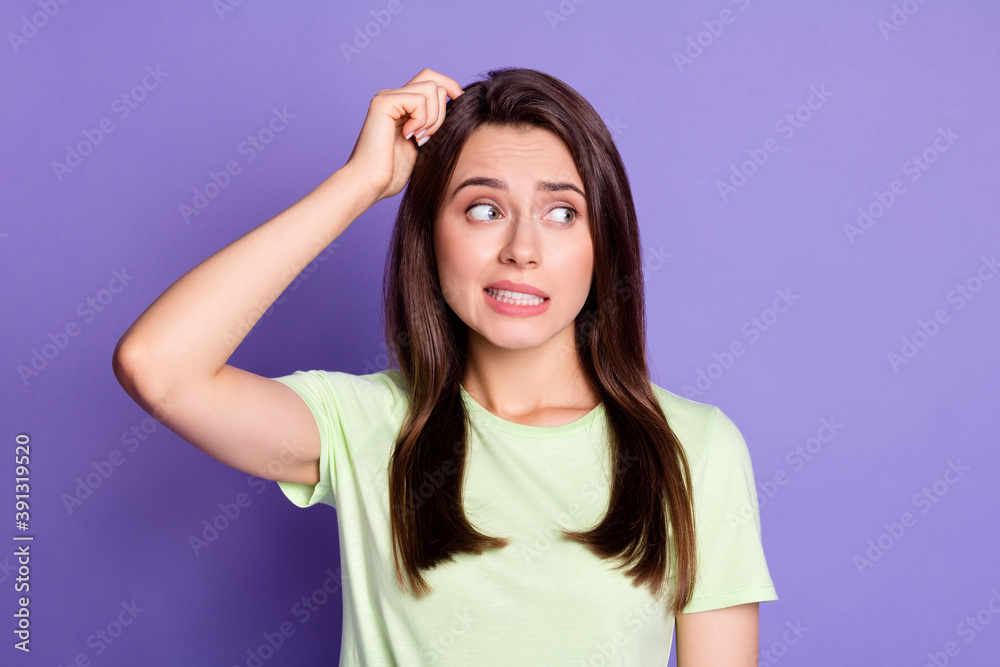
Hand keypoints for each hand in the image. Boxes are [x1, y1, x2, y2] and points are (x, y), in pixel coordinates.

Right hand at [343, 68, 463, 202]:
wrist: (370, 184)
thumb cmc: (393, 173)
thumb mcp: (423, 144)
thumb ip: (434, 124)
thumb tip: (458, 107)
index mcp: (403, 106)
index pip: (432, 80)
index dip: (450, 88)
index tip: (459, 107)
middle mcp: (394, 97)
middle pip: (433, 79)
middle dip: (443, 108)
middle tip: (430, 136)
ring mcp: (387, 97)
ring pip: (431, 88)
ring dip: (434, 117)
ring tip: (420, 139)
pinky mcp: (383, 102)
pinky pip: (419, 99)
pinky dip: (422, 120)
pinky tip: (410, 136)